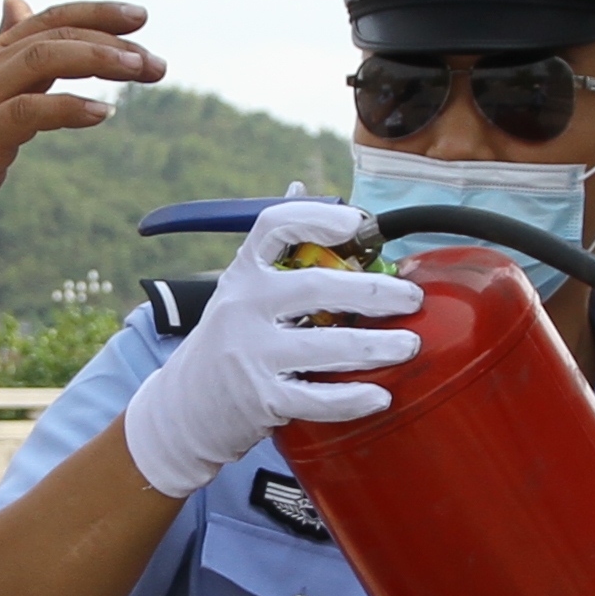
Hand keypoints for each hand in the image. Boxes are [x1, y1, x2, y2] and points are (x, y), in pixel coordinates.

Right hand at [0, 0, 161, 238]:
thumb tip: (17, 4)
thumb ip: (7, 50)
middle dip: (111, 38)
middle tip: (155, 61)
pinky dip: (69, 108)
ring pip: (46, 59)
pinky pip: (31, 111)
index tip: (140, 18)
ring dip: (98, 61)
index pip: (49, 18)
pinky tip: (101, 115)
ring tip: (139, 71)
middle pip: (56, 32)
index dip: (97, 12)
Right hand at [120, 202, 423, 497]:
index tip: (356, 222)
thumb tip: (300, 186)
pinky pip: (317, 398)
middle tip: (411, 298)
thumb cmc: (226, 342)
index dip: (318, 218)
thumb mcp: (241, 289)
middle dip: (375, 292)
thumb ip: (275, 247)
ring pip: (327, 346)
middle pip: (317, 287)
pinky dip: (352, 399)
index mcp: (244, 274)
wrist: (183, 409)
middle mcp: (243, 307)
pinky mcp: (260, 399)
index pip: (275, 226)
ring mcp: (250, 354)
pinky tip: (380, 396)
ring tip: (408, 345)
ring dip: (376, 346)